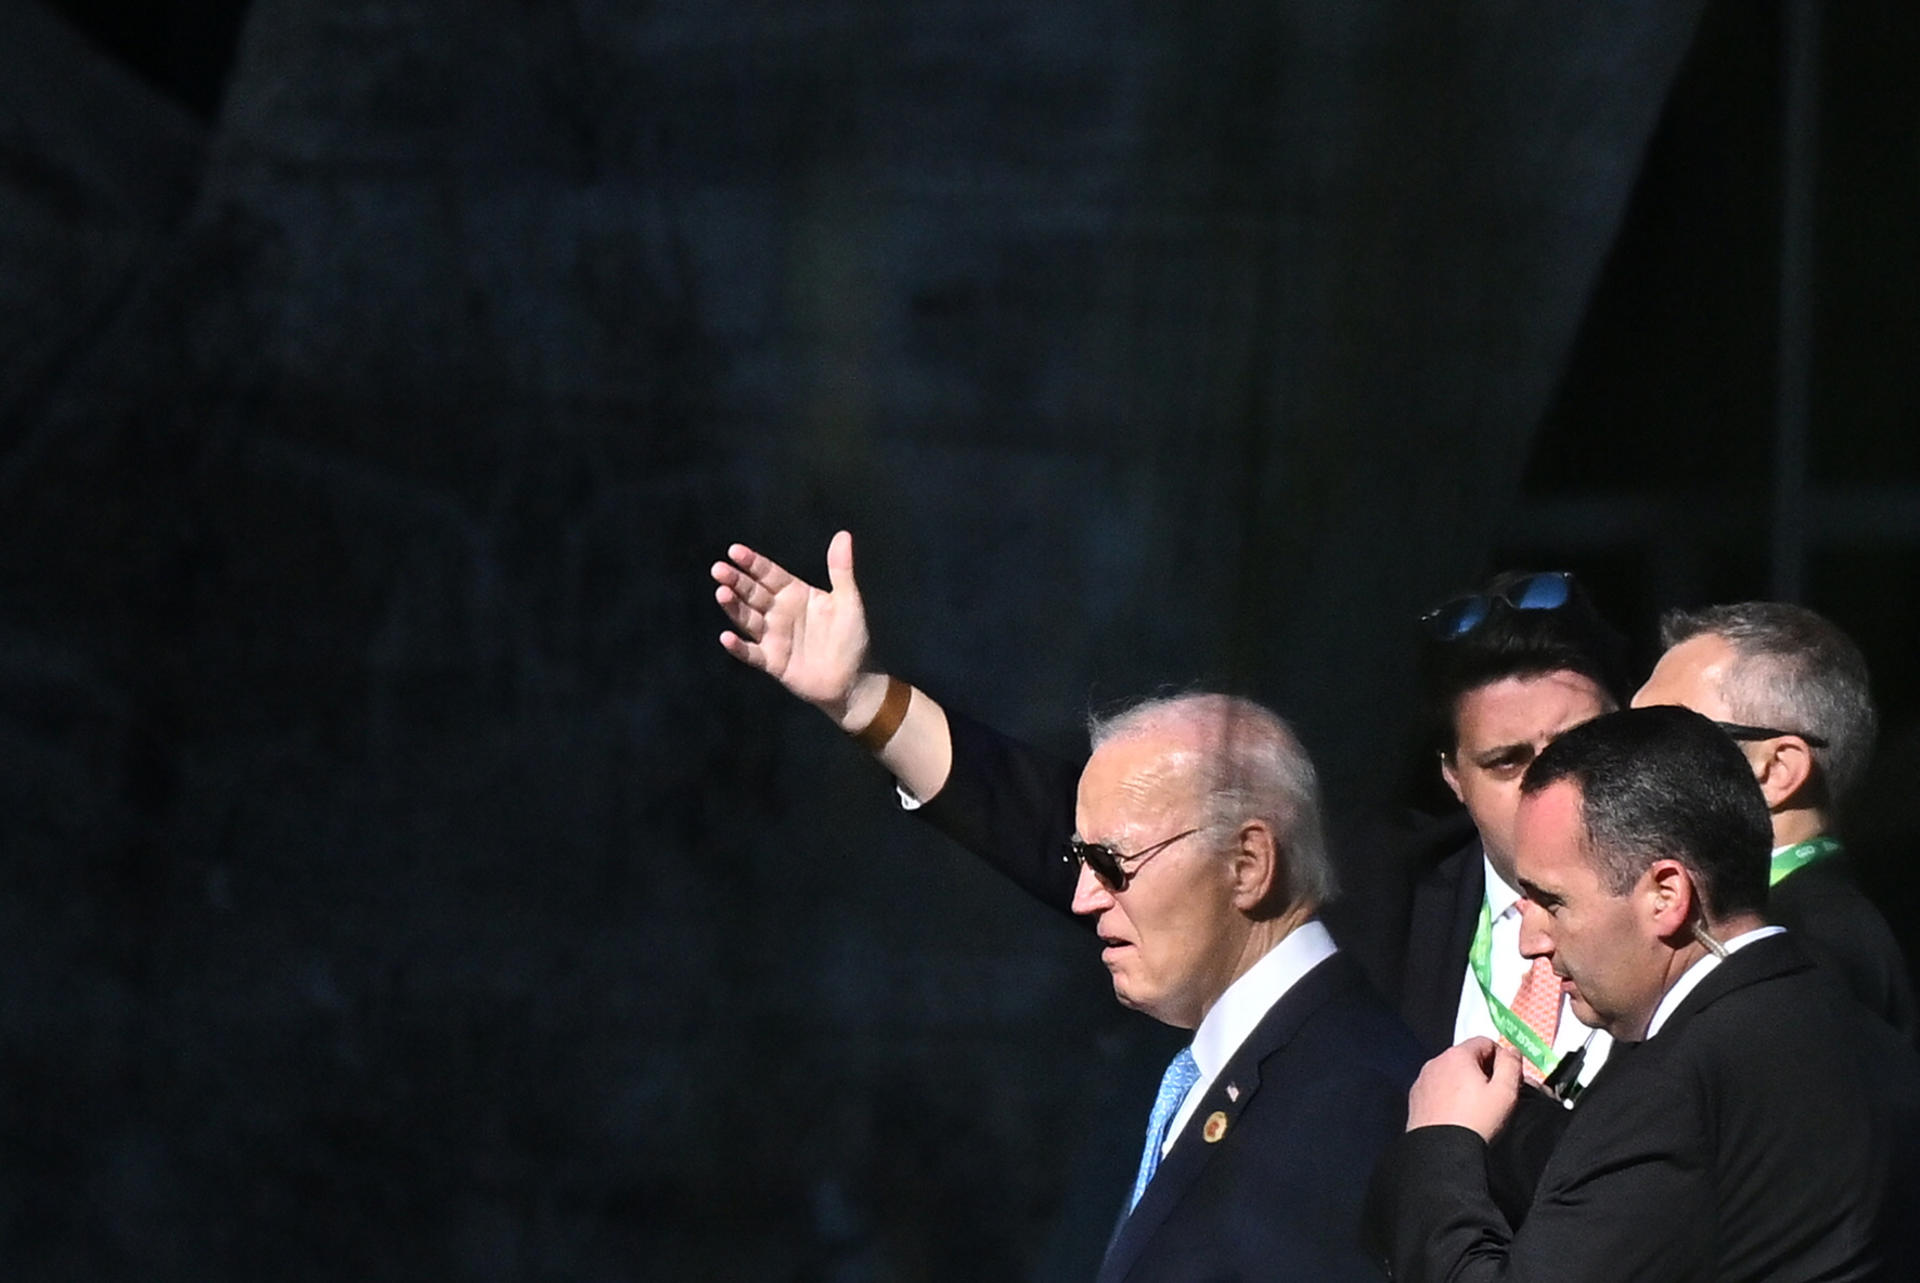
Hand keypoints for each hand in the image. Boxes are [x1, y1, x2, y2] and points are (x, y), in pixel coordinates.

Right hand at [712, 530, 877, 724]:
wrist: (854, 680)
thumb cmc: (852, 638)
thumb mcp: (848, 601)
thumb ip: (841, 570)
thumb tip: (843, 534)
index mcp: (795, 594)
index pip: (769, 574)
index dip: (752, 563)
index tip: (734, 551)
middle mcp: (779, 612)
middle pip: (753, 593)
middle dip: (736, 581)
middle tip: (719, 569)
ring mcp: (773, 637)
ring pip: (748, 619)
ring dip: (734, 607)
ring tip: (721, 593)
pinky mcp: (772, 662)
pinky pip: (751, 653)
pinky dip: (738, 647)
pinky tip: (726, 637)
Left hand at [1405, 1037, 1521, 1140]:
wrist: (1441, 1152)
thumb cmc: (1476, 1120)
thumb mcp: (1505, 1092)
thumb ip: (1511, 1065)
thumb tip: (1511, 1050)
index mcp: (1457, 1055)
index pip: (1485, 1042)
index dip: (1501, 1058)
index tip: (1507, 1080)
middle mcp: (1435, 1061)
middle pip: (1466, 1057)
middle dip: (1482, 1071)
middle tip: (1494, 1096)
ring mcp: (1422, 1079)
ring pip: (1450, 1073)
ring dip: (1463, 1083)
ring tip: (1475, 1108)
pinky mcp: (1414, 1098)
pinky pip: (1436, 1088)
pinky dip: (1447, 1095)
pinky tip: (1455, 1115)